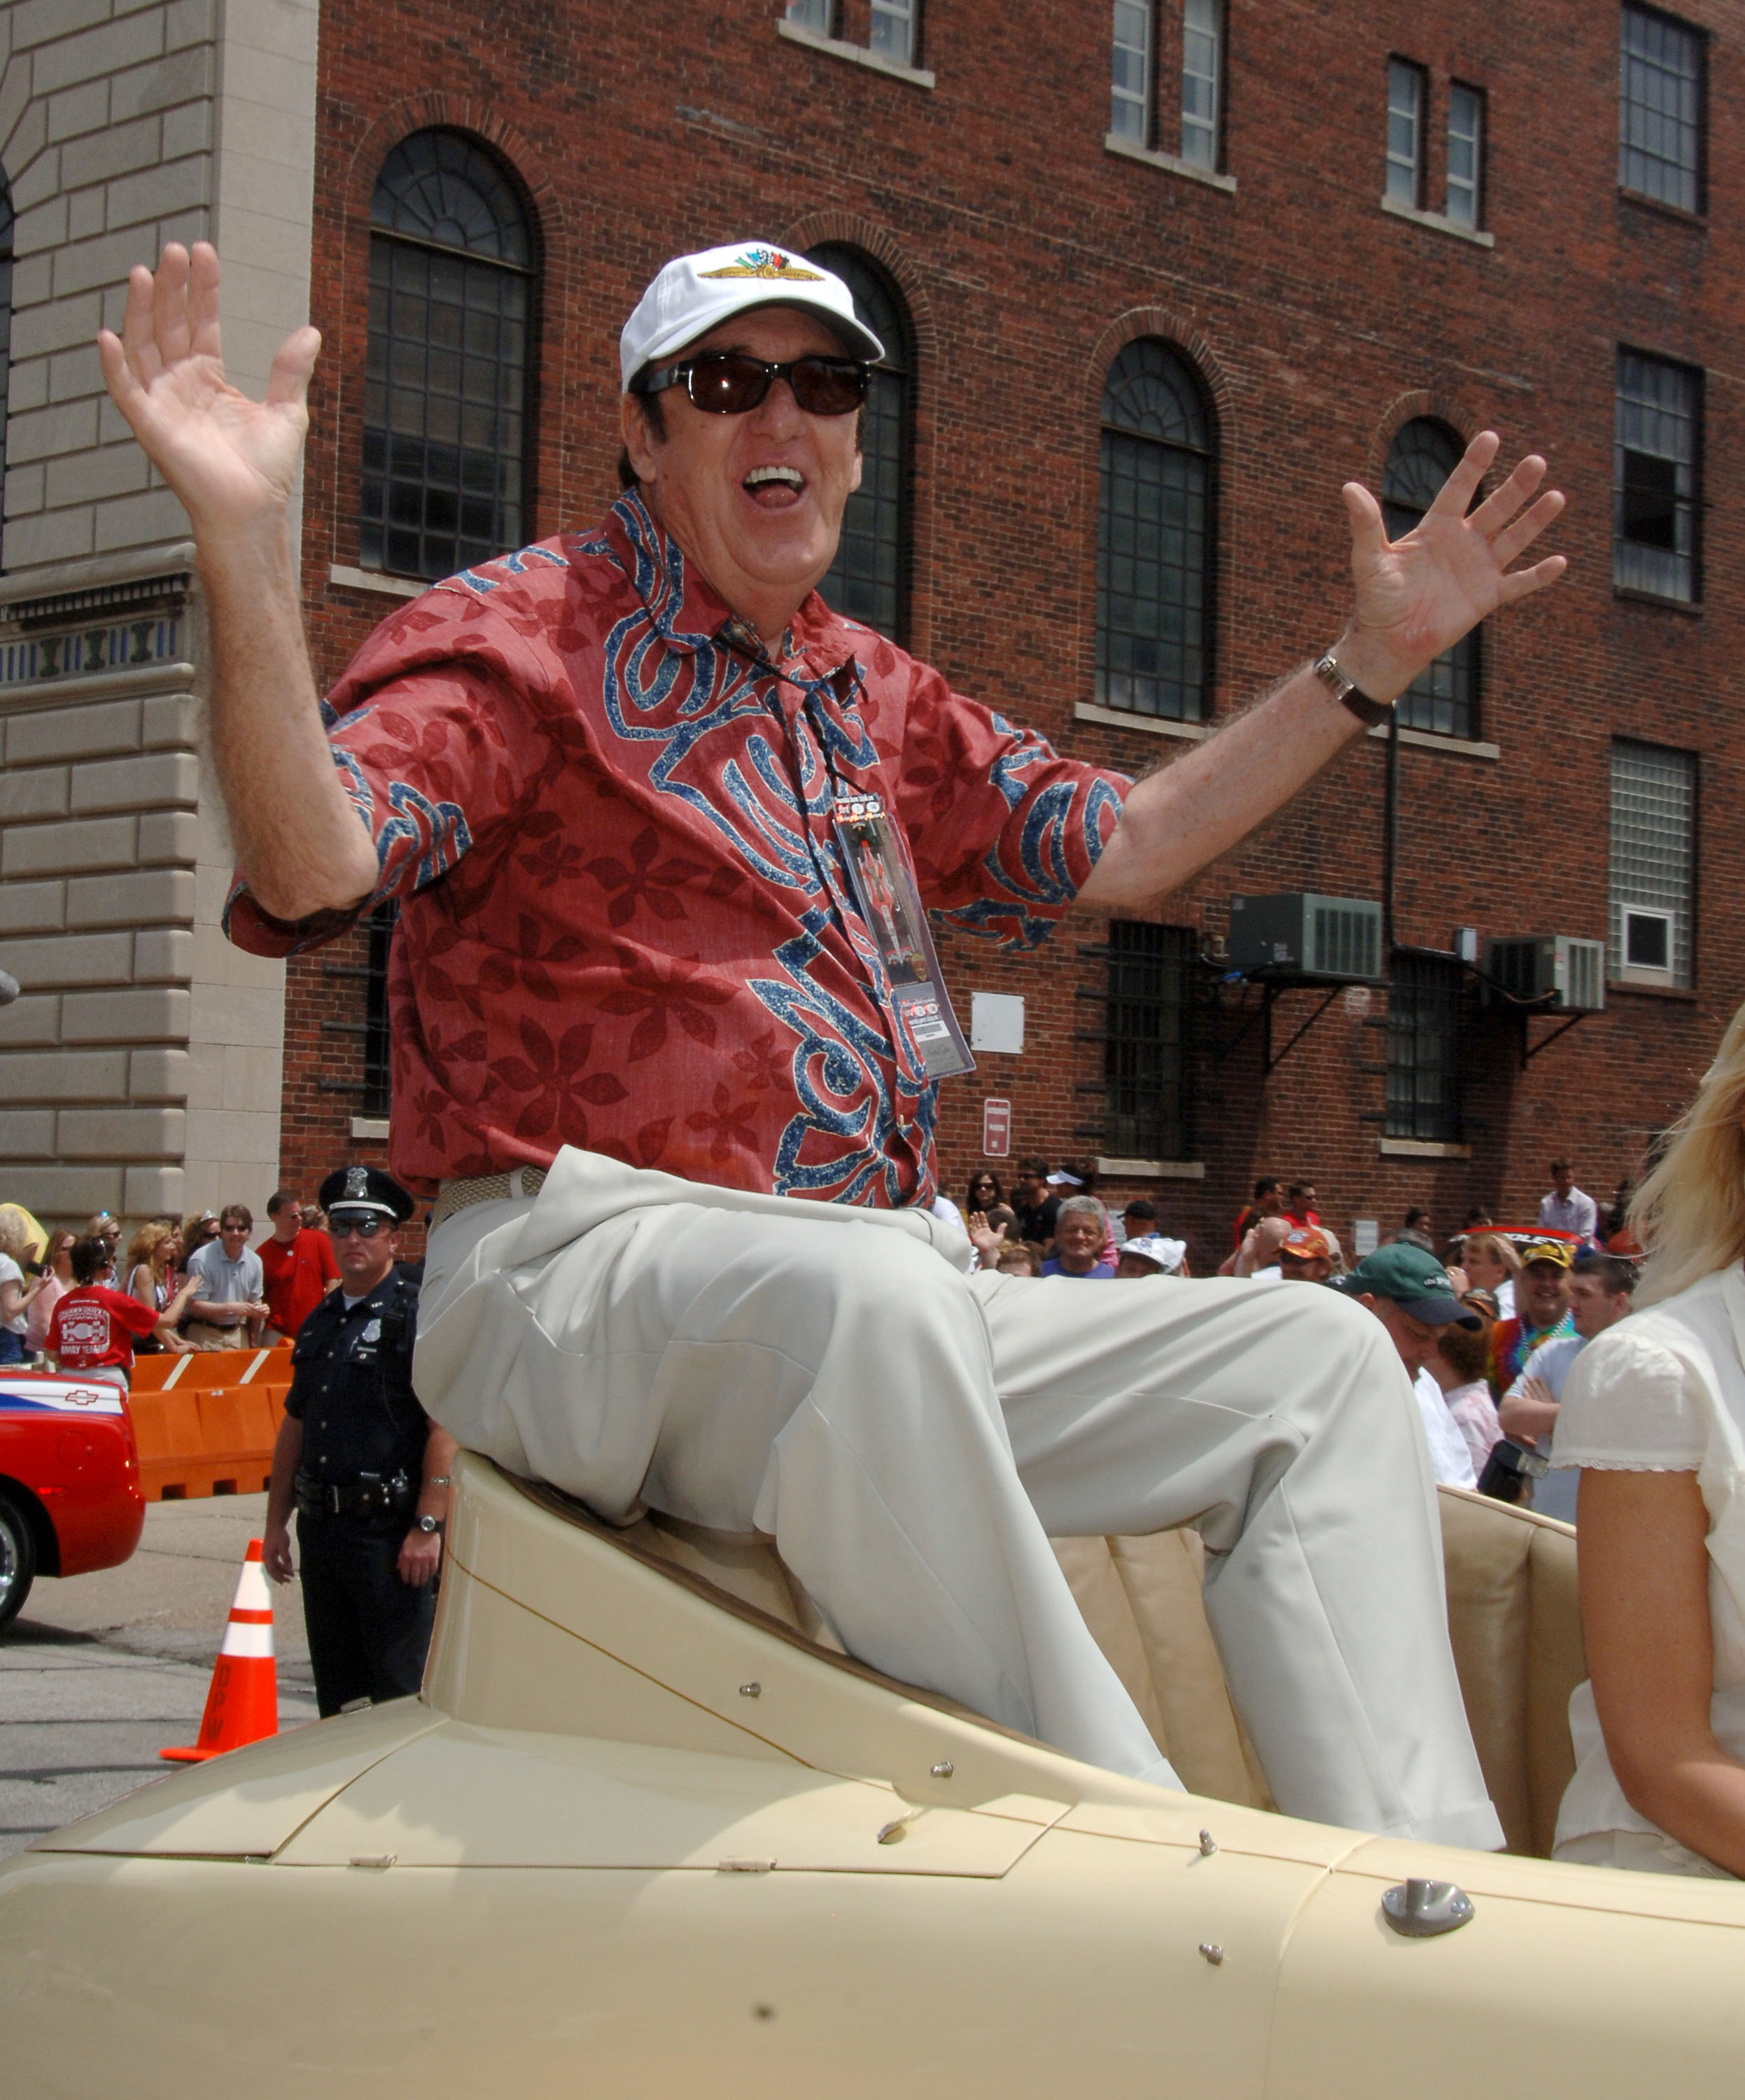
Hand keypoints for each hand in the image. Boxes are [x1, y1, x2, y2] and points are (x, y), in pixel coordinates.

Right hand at [96, 242, 321, 542]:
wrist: (254, 510)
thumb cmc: (267, 470)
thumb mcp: (286, 410)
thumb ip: (291, 370)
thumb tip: (311, 331)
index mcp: (209, 378)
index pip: (200, 322)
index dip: (202, 289)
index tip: (204, 252)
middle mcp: (180, 384)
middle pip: (169, 325)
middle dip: (171, 287)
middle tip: (176, 250)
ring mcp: (162, 403)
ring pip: (143, 346)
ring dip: (141, 310)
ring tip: (146, 272)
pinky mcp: (150, 426)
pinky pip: (124, 391)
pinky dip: (114, 365)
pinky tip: (108, 335)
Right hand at [262, 1522, 294, 1583]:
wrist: (275, 1525)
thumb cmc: (279, 1535)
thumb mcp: (284, 1547)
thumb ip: (286, 1558)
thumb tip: (289, 1568)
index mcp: (267, 1557)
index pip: (272, 1571)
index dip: (279, 1577)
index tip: (286, 1581)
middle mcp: (266, 1557)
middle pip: (273, 1570)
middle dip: (280, 1576)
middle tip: (289, 1581)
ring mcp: (268, 1555)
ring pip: (275, 1566)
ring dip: (282, 1571)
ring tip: (291, 1575)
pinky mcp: (271, 1552)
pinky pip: (275, 1562)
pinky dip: (281, 1565)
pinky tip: (288, 1567)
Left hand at [398, 1527, 442, 1585]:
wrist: (425, 1528)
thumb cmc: (413, 1537)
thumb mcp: (404, 1547)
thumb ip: (401, 1558)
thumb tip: (398, 1568)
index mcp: (406, 1557)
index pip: (405, 1573)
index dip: (406, 1579)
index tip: (407, 1582)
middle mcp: (415, 1560)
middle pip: (415, 1575)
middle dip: (414, 1582)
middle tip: (415, 1585)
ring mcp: (425, 1559)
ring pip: (424, 1574)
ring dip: (423, 1580)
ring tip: (422, 1583)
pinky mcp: (434, 1557)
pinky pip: (433, 1569)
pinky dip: (431, 1573)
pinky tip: (430, 1574)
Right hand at [967, 1211, 1007, 1265]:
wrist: (990, 1250)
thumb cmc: (995, 1244)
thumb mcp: (999, 1236)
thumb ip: (1001, 1229)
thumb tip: (1005, 1223)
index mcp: (986, 1230)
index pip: (984, 1222)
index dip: (983, 1217)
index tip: (981, 1212)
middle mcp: (981, 1231)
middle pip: (978, 1223)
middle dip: (976, 1218)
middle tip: (975, 1212)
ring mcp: (977, 1234)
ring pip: (974, 1226)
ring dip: (973, 1221)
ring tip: (972, 1215)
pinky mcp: (974, 1238)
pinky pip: (972, 1232)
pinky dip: (971, 1228)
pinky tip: (971, 1224)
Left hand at [1335, 431, 1566, 700]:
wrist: (1387, 641)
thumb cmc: (1375, 600)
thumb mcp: (1369, 559)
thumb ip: (1366, 524)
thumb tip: (1348, 487)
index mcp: (1436, 528)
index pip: (1458, 489)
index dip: (1474, 465)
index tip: (1490, 437)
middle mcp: (1462, 542)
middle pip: (1495, 508)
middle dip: (1516, 487)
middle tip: (1537, 462)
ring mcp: (1478, 568)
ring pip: (1513, 538)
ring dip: (1535, 520)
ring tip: (1556, 496)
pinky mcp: (1487, 597)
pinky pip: (1519, 584)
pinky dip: (1539, 576)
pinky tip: (1560, 561)